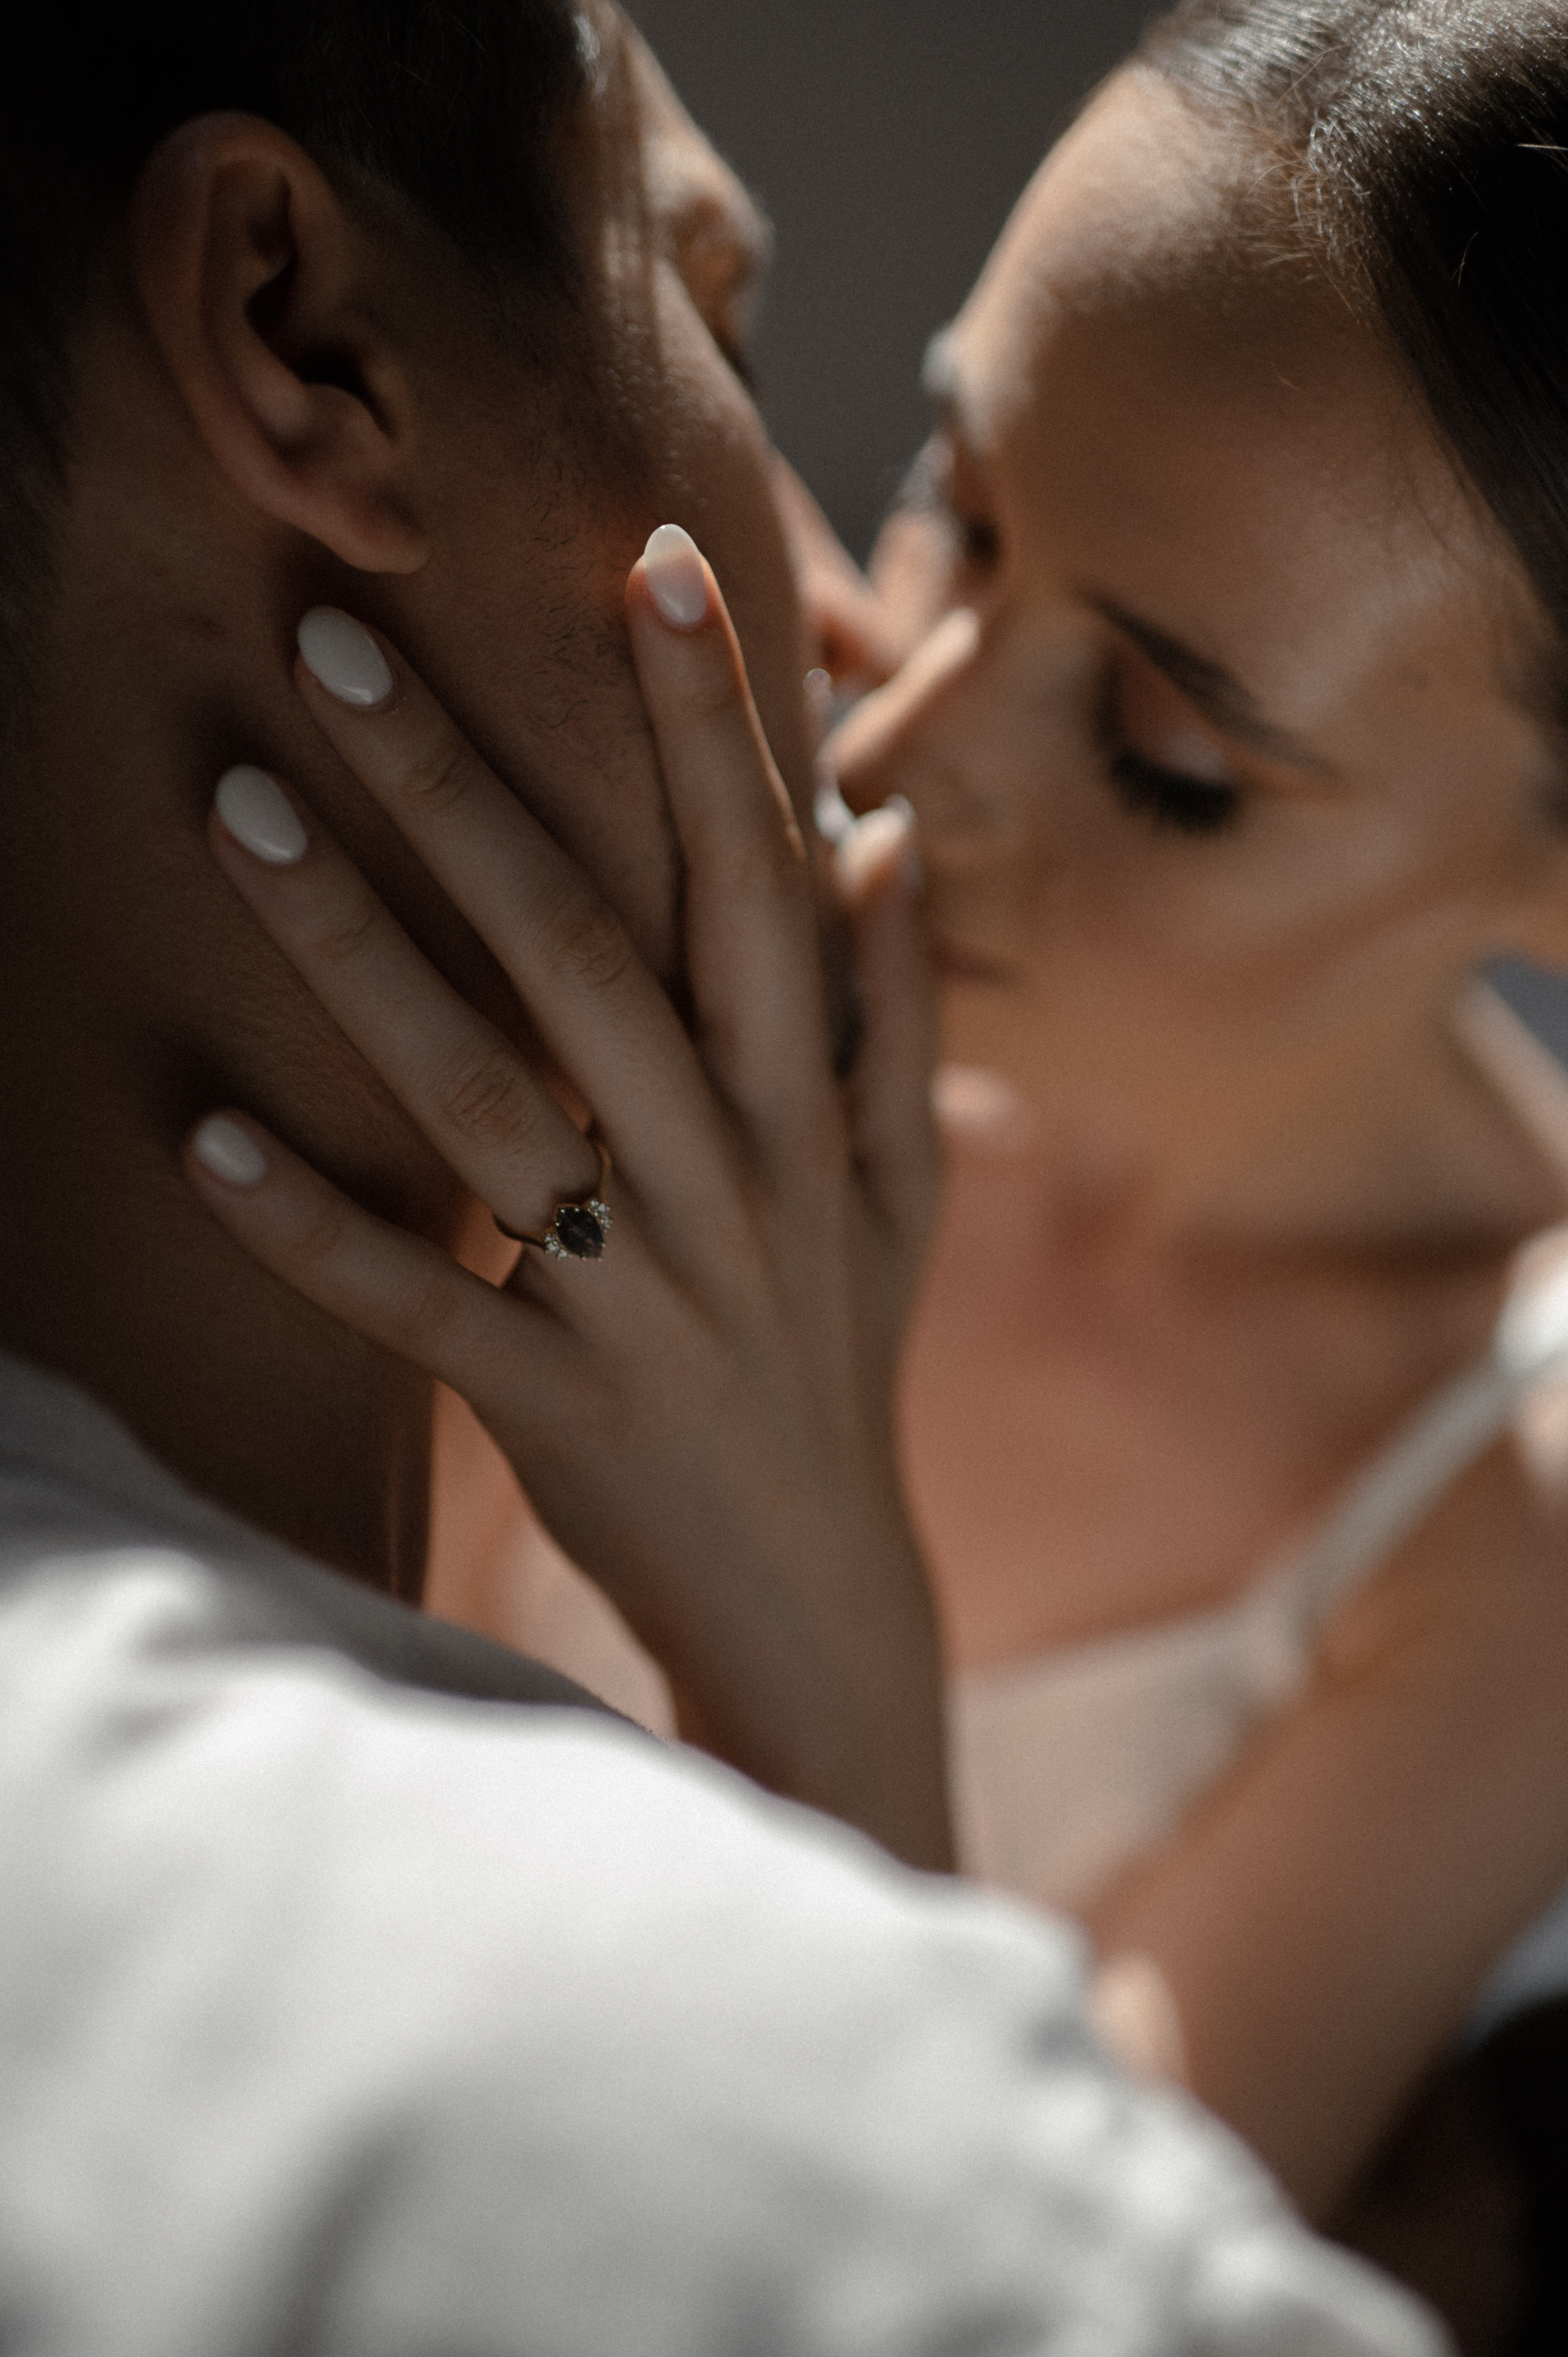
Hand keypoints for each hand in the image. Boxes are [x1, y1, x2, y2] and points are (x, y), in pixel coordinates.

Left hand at [182, 528, 950, 1870]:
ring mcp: (641, 1292)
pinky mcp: (553, 1403)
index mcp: (808, 1108)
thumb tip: (880, 836)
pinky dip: (308, 1225)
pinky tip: (194, 1133)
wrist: (819, 1600)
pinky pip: (420, 1305)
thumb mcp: (901, 1188)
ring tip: (237, 811)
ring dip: (360, 953)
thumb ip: (894, 1012)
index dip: (710, 721)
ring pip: (491, 1101)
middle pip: (593, 954)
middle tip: (331, 637)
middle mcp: (730, 1176)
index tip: (653, 557)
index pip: (757, 880)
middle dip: (469, 787)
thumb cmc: (840, 1361)